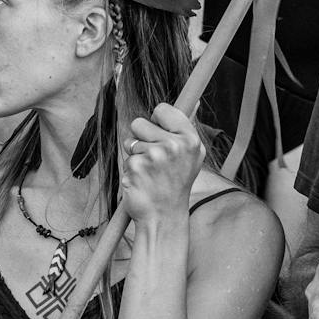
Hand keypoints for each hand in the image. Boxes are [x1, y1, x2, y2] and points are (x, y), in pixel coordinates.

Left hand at [119, 104, 204, 225]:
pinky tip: (141, 181)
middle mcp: (174, 146)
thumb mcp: (191, 155)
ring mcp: (154, 156)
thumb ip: (186, 128)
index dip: (158, 121)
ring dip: (135, 154)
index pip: (162, 109)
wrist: (164, 216)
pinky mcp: (135, 167)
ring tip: (149, 171)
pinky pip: (125, 157)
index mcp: (190, 140)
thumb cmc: (175, 184)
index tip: (161, 135)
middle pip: (140, 122)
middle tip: (155, 159)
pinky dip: (130, 169)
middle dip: (142, 138)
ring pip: (130, 140)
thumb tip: (193, 102)